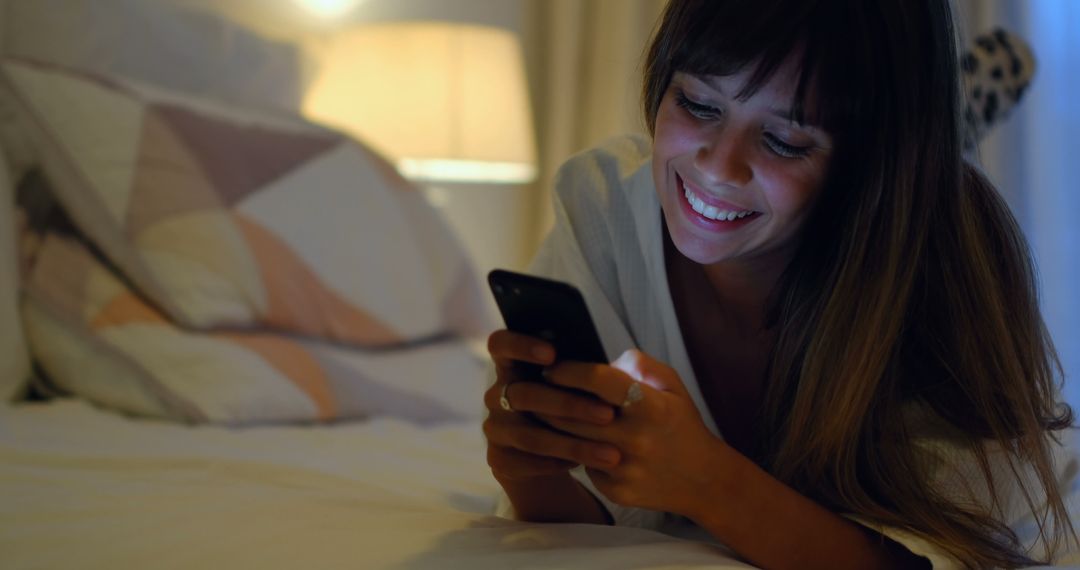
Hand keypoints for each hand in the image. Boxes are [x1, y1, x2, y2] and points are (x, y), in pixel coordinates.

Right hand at [482, 330, 621, 482]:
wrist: (546, 455)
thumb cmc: (567, 407)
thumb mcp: (572, 386)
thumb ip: (584, 370)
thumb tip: (629, 363)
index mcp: (511, 366)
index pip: (500, 344)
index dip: (520, 345)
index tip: (552, 353)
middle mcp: (496, 395)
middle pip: (523, 394)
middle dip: (569, 405)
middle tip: (609, 415)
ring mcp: (494, 429)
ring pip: (530, 436)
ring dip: (573, 444)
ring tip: (610, 453)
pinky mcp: (499, 460)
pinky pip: (528, 463)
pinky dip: (560, 464)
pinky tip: (586, 466)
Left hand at [541, 349, 729, 516]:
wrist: (703, 479)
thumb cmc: (680, 423)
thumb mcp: (671, 384)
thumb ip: (638, 364)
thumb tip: (602, 360)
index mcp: (652, 406)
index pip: (599, 380)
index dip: (569, 370)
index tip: (551, 367)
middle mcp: (637, 438)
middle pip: (574, 413)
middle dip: (549, 398)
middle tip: (535, 388)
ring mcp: (625, 468)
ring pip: (571, 441)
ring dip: (552, 424)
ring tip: (542, 410)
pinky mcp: (616, 491)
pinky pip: (583, 466)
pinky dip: (574, 452)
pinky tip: (569, 441)